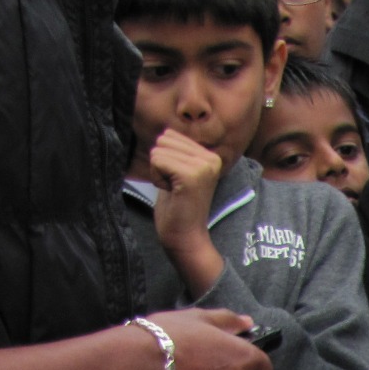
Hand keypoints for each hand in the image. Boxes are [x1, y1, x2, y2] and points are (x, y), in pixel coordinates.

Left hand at [149, 131, 227, 295]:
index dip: (166, 158)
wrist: (185, 237)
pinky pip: (157, 161)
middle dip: (161, 162)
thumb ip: (177, 152)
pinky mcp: (191, 176)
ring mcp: (203, 167)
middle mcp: (211, 158)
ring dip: (158, 171)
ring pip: (159, 149)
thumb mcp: (179, 171)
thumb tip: (165, 132)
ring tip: (174, 189)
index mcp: (211, 156)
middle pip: (164, 139)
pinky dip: (157, 178)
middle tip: (175, 186)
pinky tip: (172, 193)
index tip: (178, 180)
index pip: (171, 135)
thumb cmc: (178, 207)